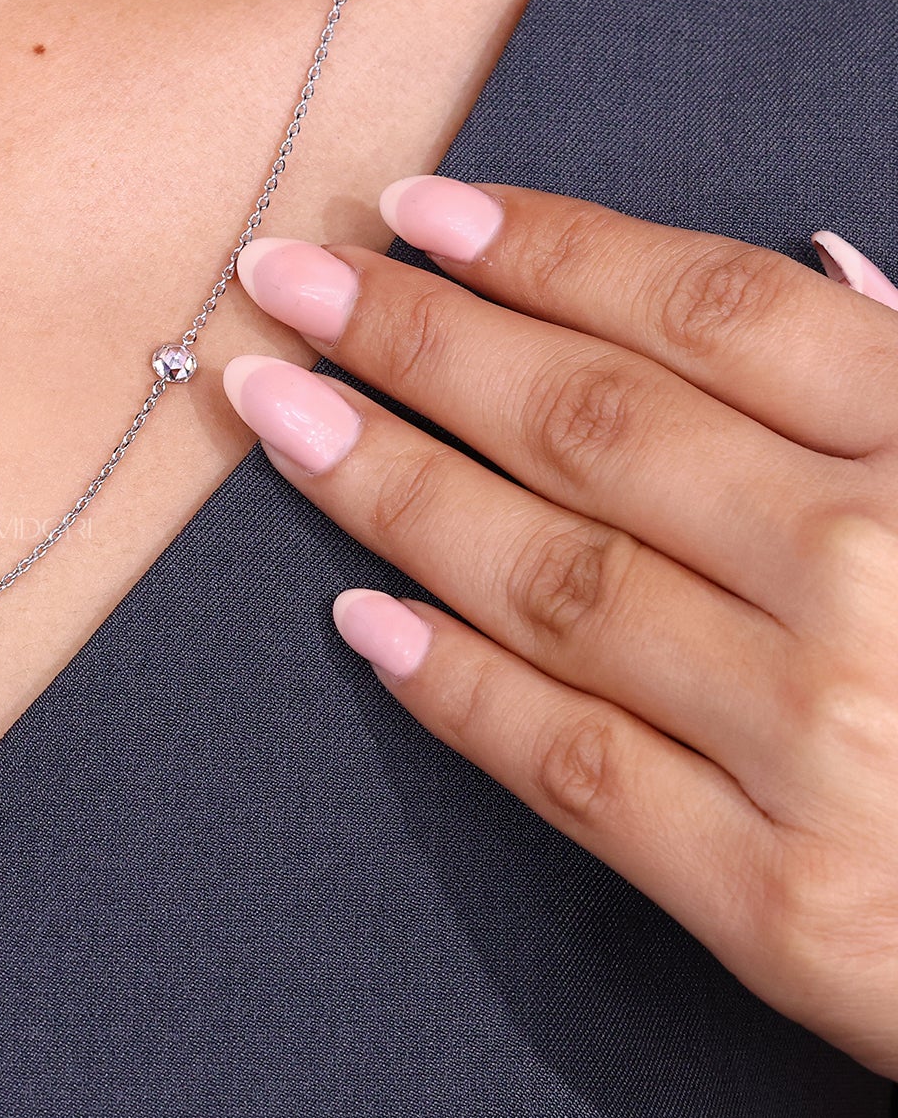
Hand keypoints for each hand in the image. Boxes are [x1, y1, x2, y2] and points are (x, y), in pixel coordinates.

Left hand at [225, 181, 897, 1075]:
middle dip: (416, 338)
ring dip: (390, 486)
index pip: (713, 308)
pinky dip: (457, 689)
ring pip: (554, 580)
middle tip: (284, 282)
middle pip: (595, 426)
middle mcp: (883, 580)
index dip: (549, 247)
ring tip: (279, 414)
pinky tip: (360, 619)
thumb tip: (815, 251)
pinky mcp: (785, 908)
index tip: (419, 210)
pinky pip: (575, 767)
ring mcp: (826, 748)